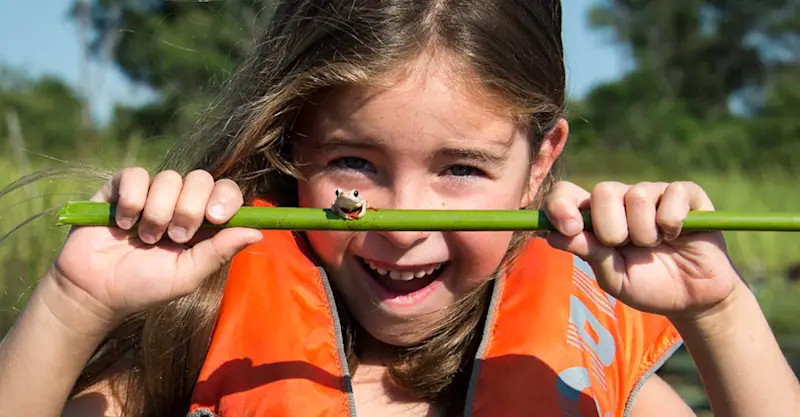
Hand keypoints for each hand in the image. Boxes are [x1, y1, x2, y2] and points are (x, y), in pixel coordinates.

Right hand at [48, 168, 262, 323]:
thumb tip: (258, 231)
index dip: (225, 198)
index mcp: (202, 221)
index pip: (225, 192)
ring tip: (146, 238)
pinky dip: (132, 201)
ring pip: (169, 178)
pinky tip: (123, 224)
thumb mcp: (188, 274)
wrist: (95, 291)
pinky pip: (136, 175)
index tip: (216, 218)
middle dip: (189, 209)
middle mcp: (180, 201)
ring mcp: (151, 192)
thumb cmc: (145, 286)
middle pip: (201, 178)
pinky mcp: (121, 187)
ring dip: (158, 213)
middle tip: (175, 237)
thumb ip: (220, 251)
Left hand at [543, 181, 742, 318]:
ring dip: (645, 232)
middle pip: (602, 191)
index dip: (561, 205)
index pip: (566, 194)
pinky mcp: (686, 194)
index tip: (569, 228)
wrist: (693, 298)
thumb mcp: (612, 277)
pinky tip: (677, 234)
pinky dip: (672, 222)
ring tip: (655, 246)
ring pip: (636, 195)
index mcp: (595, 218)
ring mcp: (653, 193)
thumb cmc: (647, 285)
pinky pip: (673, 195)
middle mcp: (620, 200)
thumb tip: (552, 235)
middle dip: (611, 228)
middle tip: (625, 247)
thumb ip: (588, 253)